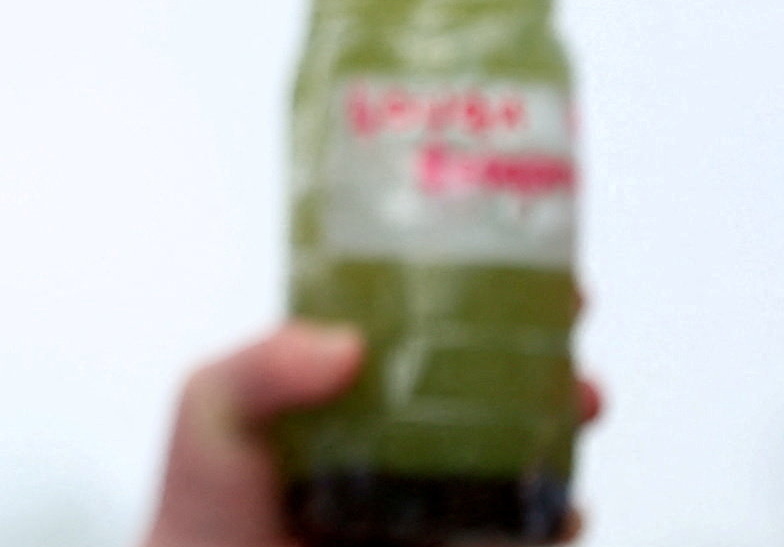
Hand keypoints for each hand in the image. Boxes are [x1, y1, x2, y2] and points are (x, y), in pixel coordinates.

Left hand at [142, 324, 603, 546]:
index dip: (483, 287)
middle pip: (493, 378)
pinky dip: (553, 517)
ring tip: (579, 402)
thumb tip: (345, 343)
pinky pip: (520, 528)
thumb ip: (261, 368)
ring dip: (563, 424)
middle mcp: (400, 430)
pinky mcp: (451, 544)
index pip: (427, 318)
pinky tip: (564, 511)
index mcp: (350, 381)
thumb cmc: (205, 505)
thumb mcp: (211, 410)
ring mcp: (430, 494)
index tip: (533, 265)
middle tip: (571, 333)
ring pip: (521, 450)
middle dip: (545, 353)